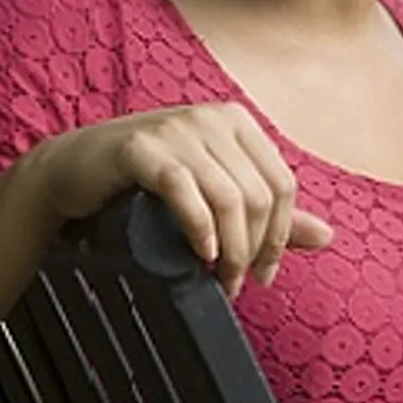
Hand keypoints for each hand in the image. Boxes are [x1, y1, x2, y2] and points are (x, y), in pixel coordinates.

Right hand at [27, 103, 332, 297]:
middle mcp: (213, 118)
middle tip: (236, 285)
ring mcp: (178, 128)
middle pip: (259, 195)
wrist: (72, 170)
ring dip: (230, 250)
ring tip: (218, 279)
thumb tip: (329, 236)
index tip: (265, 275)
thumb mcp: (214, 189)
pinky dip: (198, 227)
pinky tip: (199, 253)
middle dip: (254, 250)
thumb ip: (269, 211)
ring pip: (228, 197)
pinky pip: (183, 188)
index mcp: (239, 122)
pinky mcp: (141, 146)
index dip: (282, 236)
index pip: (283, 183)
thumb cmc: (148, 183)